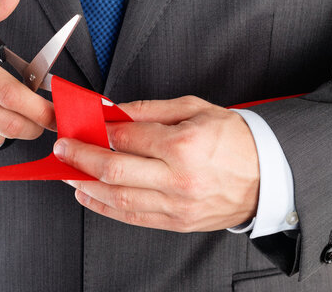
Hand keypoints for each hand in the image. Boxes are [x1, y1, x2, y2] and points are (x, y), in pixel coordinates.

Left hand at [53, 96, 259, 231]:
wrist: (269, 175)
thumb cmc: (233, 139)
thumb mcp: (194, 109)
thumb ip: (148, 110)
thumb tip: (113, 110)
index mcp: (183, 145)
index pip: (125, 137)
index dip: (97, 131)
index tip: (80, 126)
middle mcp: (178, 178)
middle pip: (114, 170)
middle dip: (80, 158)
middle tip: (62, 149)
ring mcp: (177, 205)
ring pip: (118, 198)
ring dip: (85, 185)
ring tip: (67, 173)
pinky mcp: (177, 222)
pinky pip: (133, 217)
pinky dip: (105, 208)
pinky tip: (88, 196)